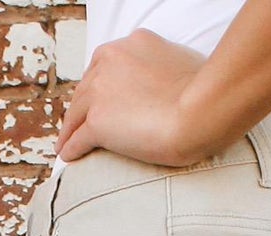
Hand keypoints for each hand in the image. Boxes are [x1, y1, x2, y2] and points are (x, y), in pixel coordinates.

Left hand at [55, 29, 217, 165]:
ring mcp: (101, 92)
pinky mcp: (98, 122)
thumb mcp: (182, 63)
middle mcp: (110, 61)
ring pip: (75, 113)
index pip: (104, 67)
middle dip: (80, 107)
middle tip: (76, 124)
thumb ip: (164, 69)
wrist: (202, 111)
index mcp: (131, 44)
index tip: (97, 101)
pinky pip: (77, 138)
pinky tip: (67, 156)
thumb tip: (167, 85)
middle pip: (85, 89)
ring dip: (69, 130)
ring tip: (65, 144)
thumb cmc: (204, 93)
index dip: (98, 88)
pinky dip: (70, 149)